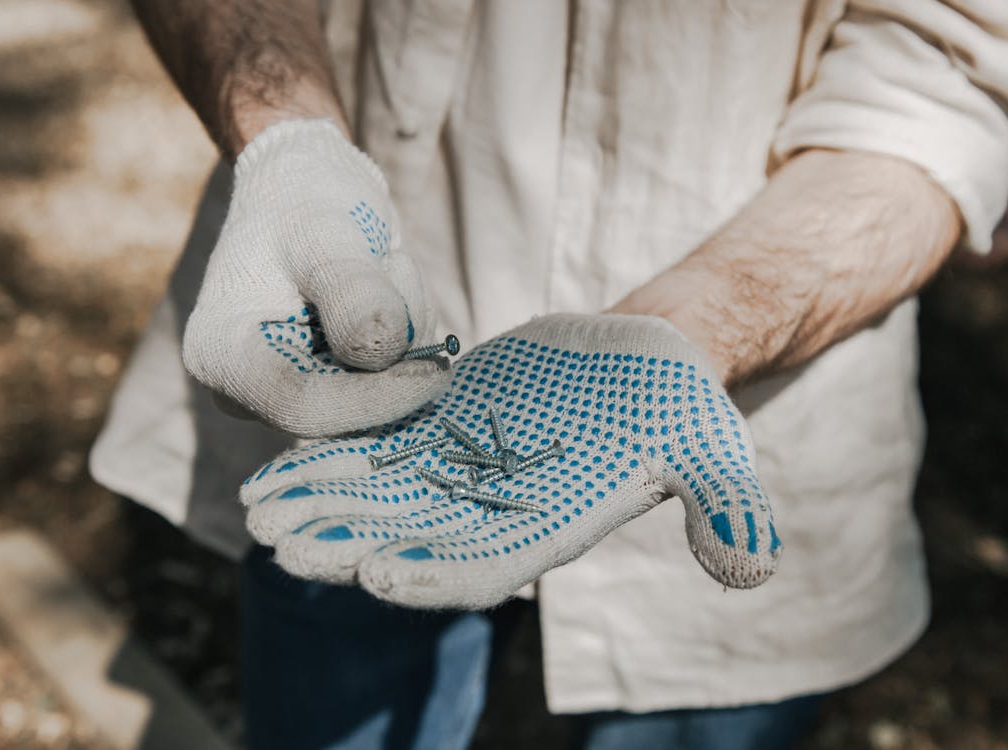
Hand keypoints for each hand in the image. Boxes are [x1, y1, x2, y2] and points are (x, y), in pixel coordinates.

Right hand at [182, 119, 448, 436]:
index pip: (302, 407)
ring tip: (384, 263)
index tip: (437, 370)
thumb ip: (351, 291)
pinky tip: (390, 287)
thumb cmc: (303, 205)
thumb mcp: (325, 233)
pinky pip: (398, 384)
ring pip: (383, 397)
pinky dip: (414, 337)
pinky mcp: (336, 391)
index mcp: (221, 355)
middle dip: (396, 348)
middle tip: (395, 266)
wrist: (309, 194)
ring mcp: (294, 395)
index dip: (374, 399)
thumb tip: (379, 350)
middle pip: (346, 412)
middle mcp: (248, 392)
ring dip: (409, 331)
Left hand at [240, 313, 780, 609]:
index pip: (485, 569)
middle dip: (346, 546)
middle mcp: (495, 509)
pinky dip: (332, 454)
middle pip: (410, 540)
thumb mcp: (716, 449)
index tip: (377, 574)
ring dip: (320, 506)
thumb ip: (729, 509)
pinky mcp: (444, 424)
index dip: (433, 577)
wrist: (646, 360)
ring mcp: (463, 468)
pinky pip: (379, 444)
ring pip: (381, 497)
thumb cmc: (683, 409)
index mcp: (551, 525)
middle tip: (280, 543)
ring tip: (258, 508)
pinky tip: (282, 459)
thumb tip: (749, 570)